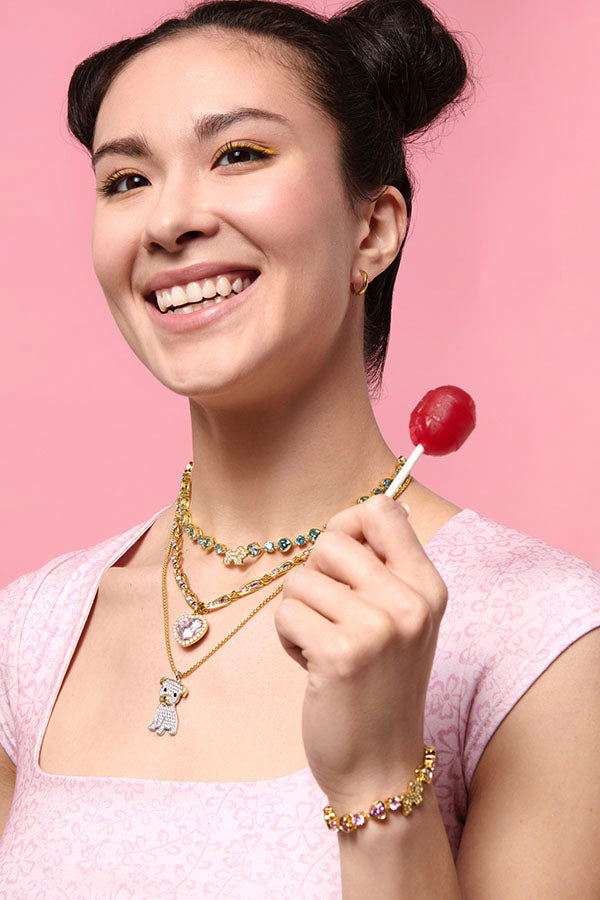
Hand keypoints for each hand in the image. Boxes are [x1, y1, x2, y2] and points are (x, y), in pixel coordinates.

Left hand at [274, 494, 447, 806]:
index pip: (382, 509)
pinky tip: (315, 668)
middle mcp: (410, 601)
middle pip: (330, 540)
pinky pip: (286, 613)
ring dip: (300, 615)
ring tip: (326, 648)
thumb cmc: (380, 687)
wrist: (381, 768)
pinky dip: (289, 640)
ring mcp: (378, 627)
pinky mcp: (341, 653)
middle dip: (316, 578)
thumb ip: (383, 568)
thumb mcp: (402, 621)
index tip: (343, 566)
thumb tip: (354, 515)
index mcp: (428, 585)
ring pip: (300, 579)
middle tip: (334, 620)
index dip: (348, 528)